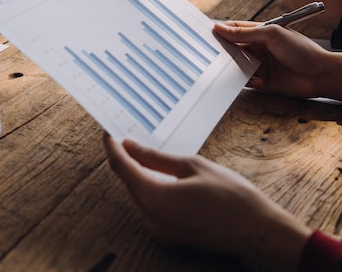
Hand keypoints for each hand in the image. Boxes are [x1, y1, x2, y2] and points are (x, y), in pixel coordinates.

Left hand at [103, 135, 310, 270]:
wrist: (258, 233)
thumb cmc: (232, 197)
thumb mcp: (192, 166)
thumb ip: (155, 157)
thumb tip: (130, 146)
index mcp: (154, 198)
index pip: (122, 167)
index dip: (113, 148)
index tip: (109, 133)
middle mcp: (150, 218)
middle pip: (129, 181)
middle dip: (127, 159)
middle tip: (129, 138)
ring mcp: (158, 231)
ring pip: (139, 194)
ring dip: (140, 175)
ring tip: (146, 154)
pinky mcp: (167, 236)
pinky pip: (151, 207)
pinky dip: (151, 190)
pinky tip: (161, 177)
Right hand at [213, 21, 341, 98]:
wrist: (319, 74)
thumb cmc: (301, 49)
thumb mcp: (271, 34)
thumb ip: (244, 33)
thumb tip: (220, 28)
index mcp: (259, 33)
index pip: (234, 29)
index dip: (221, 31)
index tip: (207, 34)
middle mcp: (257, 48)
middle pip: (232, 48)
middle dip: (223, 51)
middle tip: (214, 54)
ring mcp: (259, 64)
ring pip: (236, 66)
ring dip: (234, 68)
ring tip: (235, 69)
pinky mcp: (261, 80)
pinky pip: (245, 81)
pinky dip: (248, 81)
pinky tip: (258, 80)